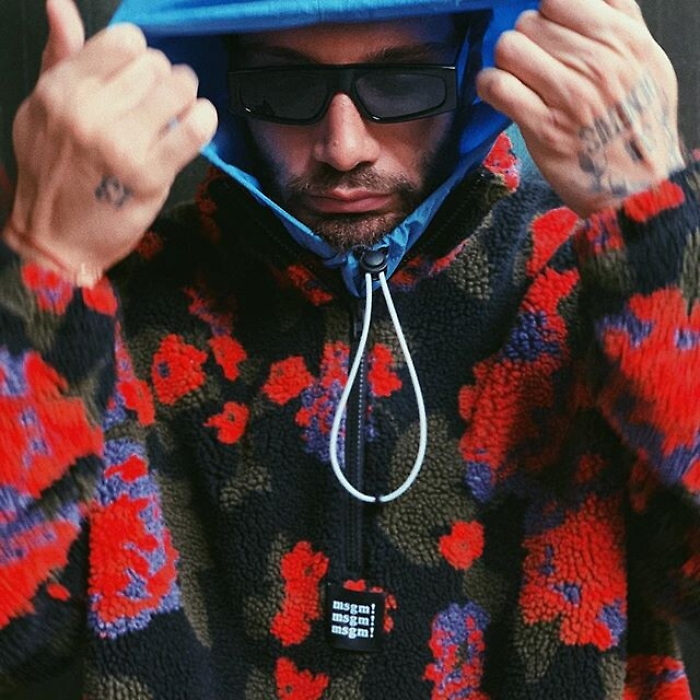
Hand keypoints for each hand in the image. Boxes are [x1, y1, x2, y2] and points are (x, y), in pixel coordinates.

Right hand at [2, 0, 217, 282]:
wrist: (55, 238)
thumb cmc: (51, 172)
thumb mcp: (42, 110)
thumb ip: (59, 57)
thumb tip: (60, 4)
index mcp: (61, 90)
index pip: (123, 42)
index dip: (139, 56)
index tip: (139, 77)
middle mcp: (90, 112)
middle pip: (155, 65)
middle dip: (165, 79)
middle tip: (161, 101)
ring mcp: (122, 144)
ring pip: (178, 90)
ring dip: (187, 98)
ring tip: (179, 112)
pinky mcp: (151, 175)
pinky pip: (194, 131)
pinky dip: (204, 120)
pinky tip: (199, 122)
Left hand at [476, 0, 683, 216]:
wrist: (637, 183)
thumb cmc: (640, 123)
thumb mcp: (649, 62)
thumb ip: (622, 20)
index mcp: (622, 41)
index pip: (559, 0)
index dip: (546, 14)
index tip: (548, 31)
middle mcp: (595, 65)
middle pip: (529, 23)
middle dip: (525, 40)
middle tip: (532, 63)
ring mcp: (567, 96)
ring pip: (510, 49)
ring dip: (506, 61)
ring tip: (516, 76)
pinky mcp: (542, 127)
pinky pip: (498, 87)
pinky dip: (489, 85)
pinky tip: (498, 91)